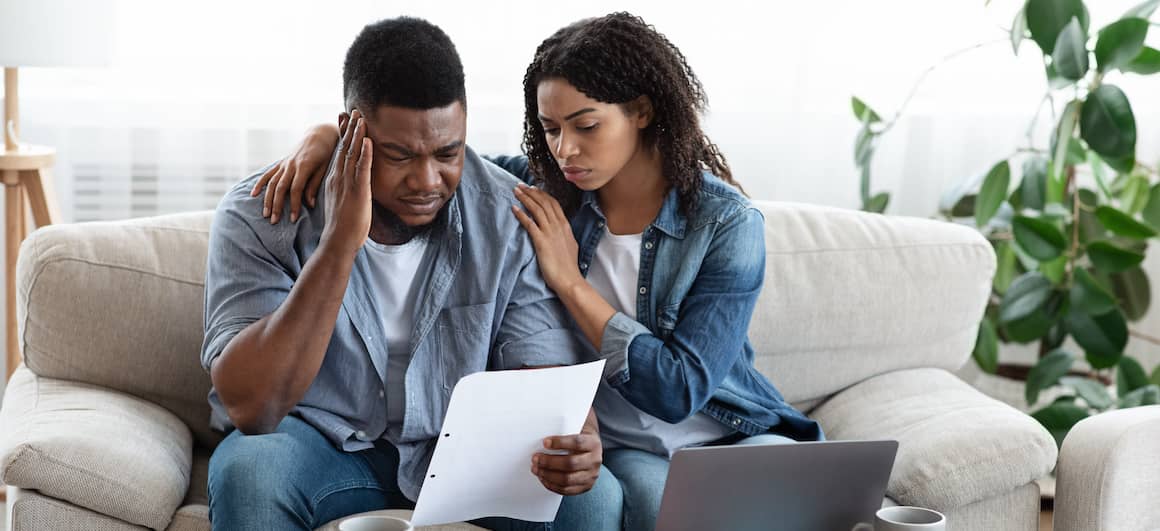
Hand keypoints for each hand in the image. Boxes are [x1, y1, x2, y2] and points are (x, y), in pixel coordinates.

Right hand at [251, 122, 339, 223]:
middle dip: (276, 206)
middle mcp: (291, 165)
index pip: (296, 189)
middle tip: (274, 221)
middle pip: (280, 188)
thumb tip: (309, 205)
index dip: (294, 205)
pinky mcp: (281, 162)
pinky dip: (260, 183)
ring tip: (265, 214)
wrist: (319, 135)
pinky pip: (268, 173)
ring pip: (272, 182)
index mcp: (304, 166)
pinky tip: (253, 194)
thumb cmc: (326, 153)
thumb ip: (314, 185)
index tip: (293, 219)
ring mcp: (284, 163)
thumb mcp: (324, 169)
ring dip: (267, 199)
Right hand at [319, 110, 372, 256]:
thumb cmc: (342, 227)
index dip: (344, 135)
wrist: (337, 241)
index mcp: (335, 180)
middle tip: (352, 110)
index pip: (340, 152)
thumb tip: (354, 189)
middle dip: (350, 128)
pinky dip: (365, 153)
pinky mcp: (358, 191)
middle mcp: (339, 178)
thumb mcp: (343, 203)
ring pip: (352, 153)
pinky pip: (362, 168)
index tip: (345, 120)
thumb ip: (347, 192)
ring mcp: (347, 183)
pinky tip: (368, 140)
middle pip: (345, 147)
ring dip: (357, 134)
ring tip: (361, 117)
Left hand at [511, 185, 582, 292]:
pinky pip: (529, 224)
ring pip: (537, 209)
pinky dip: (521, 214)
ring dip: (525, 198)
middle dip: (531, 192)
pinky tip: (514, 208)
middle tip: (521, 186)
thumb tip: (561, 230)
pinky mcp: (541, 241)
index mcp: (565, 226)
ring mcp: (550, 233)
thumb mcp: (570, 245)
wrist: (569, 279)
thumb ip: (564, 235)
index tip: (533, 189)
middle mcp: (558, 226)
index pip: (553, 204)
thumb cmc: (568, 266)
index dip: (542, 194)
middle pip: (544, 203)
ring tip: (515, 191)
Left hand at [532, 408, 601, 495]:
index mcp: (593, 442)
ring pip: (568, 479)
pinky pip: (568, 490)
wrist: (591, 449)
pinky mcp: (586, 486)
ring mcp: (592, 475)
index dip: (560, 443)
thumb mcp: (576, 425)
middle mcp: (595, 460)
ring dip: (548, 475)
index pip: (576, 443)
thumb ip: (565, 421)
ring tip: (536, 468)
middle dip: (549, 462)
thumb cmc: (577, 434)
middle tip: (535, 458)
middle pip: (570, 464)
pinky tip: (543, 478)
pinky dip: (553, 485)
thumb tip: (545, 409)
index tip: (544, 442)